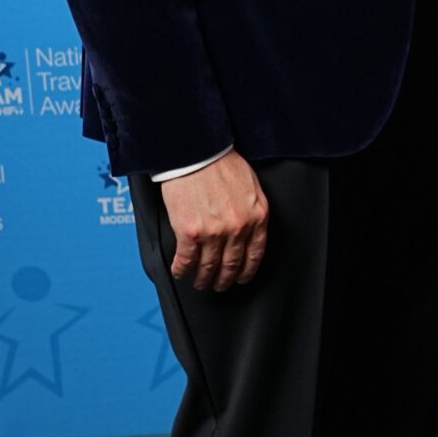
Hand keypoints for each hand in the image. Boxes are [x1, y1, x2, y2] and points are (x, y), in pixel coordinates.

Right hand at [161, 151, 268, 290]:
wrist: (196, 152)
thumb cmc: (221, 162)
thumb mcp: (250, 186)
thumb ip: (251, 210)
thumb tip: (248, 230)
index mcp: (257, 215)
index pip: (255, 254)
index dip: (247, 271)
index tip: (241, 278)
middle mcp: (238, 228)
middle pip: (232, 264)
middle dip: (225, 279)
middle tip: (219, 285)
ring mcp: (214, 233)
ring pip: (209, 267)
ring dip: (203, 279)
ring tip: (200, 282)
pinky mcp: (190, 233)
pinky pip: (186, 260)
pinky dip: (182, 270)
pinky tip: (180, 272)